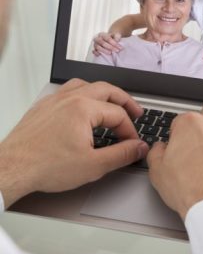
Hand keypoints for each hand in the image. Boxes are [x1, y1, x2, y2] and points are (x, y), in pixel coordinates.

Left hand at [0, 79, 148, 208]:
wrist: (11, 169)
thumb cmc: (45, 166)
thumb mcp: (94, 165)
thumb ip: (122, 154)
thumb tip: (139, 147)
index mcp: (84, 109)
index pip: (118, 114)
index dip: (130, 130)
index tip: (132, 143)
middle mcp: (70, 98)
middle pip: (107, 90)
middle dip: (125, 101)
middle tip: (136, 112)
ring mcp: (55, 100)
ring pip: (87, 85)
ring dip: (104, 93)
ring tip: (113, 103)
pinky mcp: (44, 106)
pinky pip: (69, 90)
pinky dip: (84, 93)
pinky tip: (84, 105)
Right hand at [92, 32, 123, 55]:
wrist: (109, 40)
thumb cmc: (112, 37)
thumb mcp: (116, 35)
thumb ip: (117, 36)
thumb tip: (116, 40)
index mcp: (102, 34)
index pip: (107, 38)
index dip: (113, 43)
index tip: (120, 47)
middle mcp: (97, 38)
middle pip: (102, 42)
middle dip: (110, 47)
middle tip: (117, 50)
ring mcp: (95, 44)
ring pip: (98, 47)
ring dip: (104, 50)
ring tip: (110, 53)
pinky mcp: (94, 49)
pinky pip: (94, 51)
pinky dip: (97, 53)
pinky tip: (102, 55)